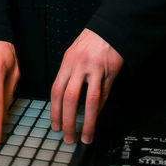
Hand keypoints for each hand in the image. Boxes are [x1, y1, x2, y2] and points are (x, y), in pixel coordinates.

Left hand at [51, 28, 122, 144]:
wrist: (110, 28)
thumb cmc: (91, 41)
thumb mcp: (74, 53)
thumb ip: (69, 74)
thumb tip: (64, 100)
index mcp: (67, 62)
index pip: (56, 90)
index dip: (54, 111)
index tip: (55, 126)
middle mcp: (79, 66)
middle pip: (70, 98)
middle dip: (67, 121)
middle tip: (68, 137)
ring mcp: (95, 70)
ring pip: (89, 101)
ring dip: (87, 123)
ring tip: (85, 137)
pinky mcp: (110, 73)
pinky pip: (103, 95)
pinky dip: (99, 110)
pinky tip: (96, 120)